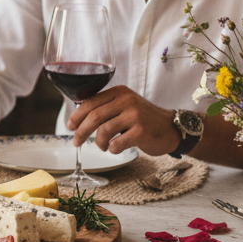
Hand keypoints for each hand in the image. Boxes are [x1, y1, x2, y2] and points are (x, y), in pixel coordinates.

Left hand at [65, 85, 180, 156]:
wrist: (172, 128)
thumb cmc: (143, 120)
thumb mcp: (124, 106)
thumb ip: (106, 108)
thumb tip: (77, 119)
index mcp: (119, 92)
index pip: (90, 102)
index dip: (76, 116)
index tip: (70, 126)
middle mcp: (127, 100)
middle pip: (94, 116)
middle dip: (81, 131)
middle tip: (76, 142)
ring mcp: (135, 115)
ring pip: (104, 130)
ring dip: (98, 142)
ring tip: (103, 146)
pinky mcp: (142, 131)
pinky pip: (117, 143)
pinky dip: (112, 149)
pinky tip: (115, 148)